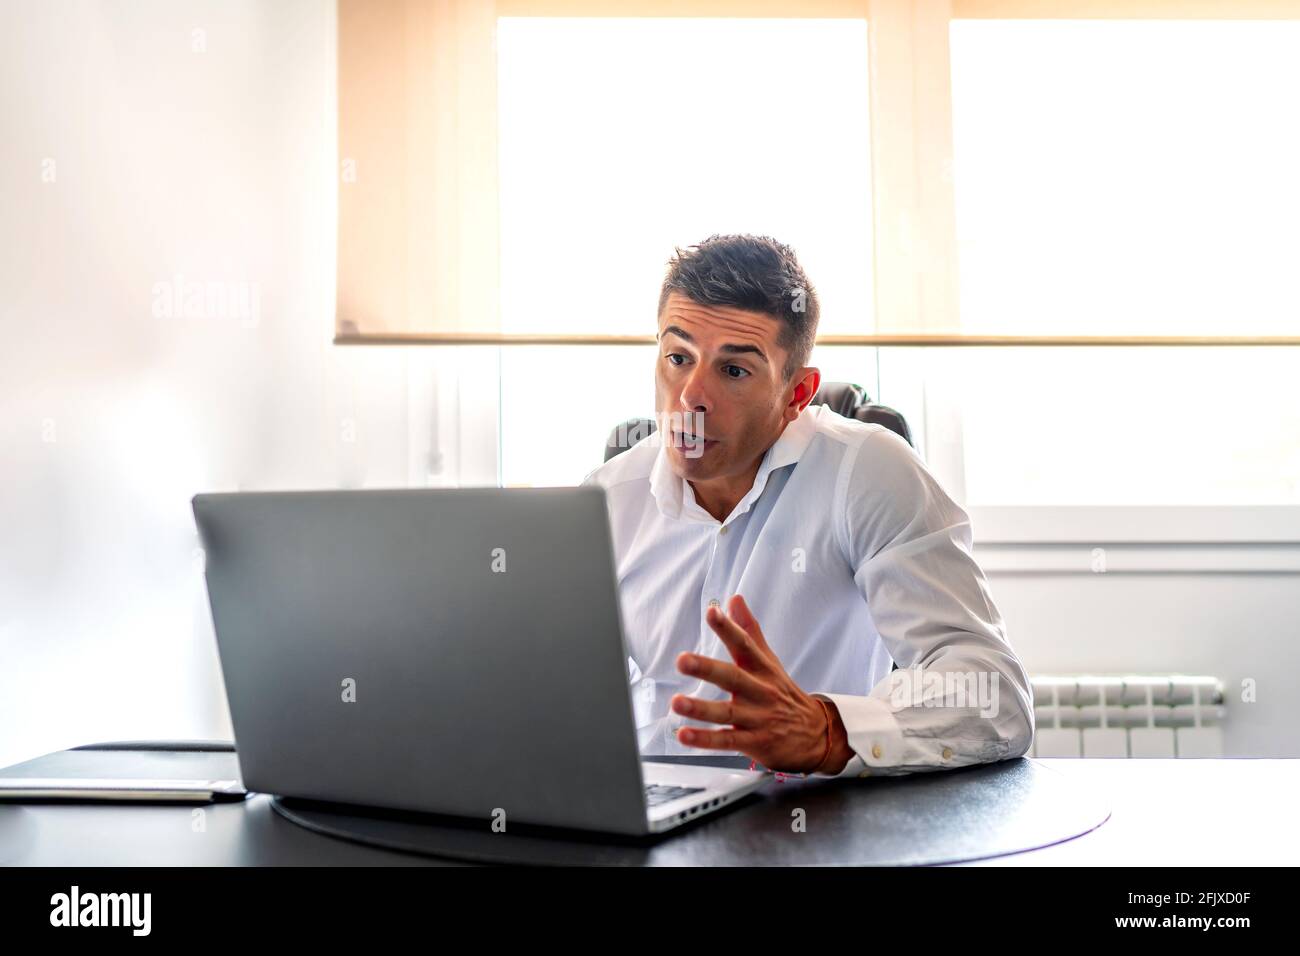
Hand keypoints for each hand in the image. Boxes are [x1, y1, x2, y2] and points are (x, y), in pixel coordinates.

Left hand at [671, 594, 853, 773]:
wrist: (816, 735)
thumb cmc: (784, 694)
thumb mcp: (770, 661)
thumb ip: (750, 630)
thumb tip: (734, 599)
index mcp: (762, 669)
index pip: (745, 644)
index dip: (728, 628)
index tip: (713, 612)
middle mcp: (759, 692)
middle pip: (732, 678)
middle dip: (706, 668)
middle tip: (682, 660)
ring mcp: (757, 719)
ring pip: (726, 713)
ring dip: (701, 709)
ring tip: (677, 702)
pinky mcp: (754, 743)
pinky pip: (726, 741)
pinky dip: (705, 739)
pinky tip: (684, 734)